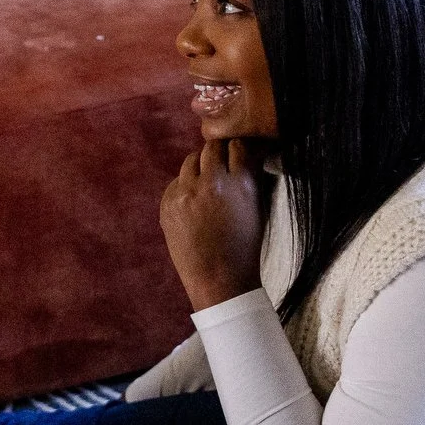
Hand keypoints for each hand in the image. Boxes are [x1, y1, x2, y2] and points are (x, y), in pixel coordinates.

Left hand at [159, 139, 265, 311]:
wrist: (218, 278)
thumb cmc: (244, 246)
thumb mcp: (256, 207)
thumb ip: (248, 177)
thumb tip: (242, 153)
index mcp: (241, 183)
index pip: (238, 145)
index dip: (237, 149)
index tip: (236, 154)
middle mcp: (212, 182)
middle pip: (211, 147)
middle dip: (217, 154)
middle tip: (220, 165)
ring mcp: (186, 192)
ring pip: (191, 160)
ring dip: (200, 166)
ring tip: (206, 183)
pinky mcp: (168, 203)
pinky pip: (176, 181)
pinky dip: (185, 186)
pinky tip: (193, 202)